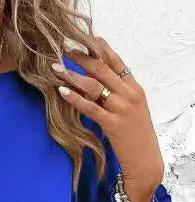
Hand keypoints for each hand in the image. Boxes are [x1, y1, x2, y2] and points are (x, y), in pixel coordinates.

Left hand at [52, 37, 164, 201]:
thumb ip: (118, 96)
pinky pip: (90, 107)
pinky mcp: (112, 124)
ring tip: (56, 68)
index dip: (100, 49)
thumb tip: (95, 86)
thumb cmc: (135, 138)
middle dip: (82, 57)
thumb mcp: (131, 111)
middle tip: (64, 49)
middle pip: (102, 69)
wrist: (145, 161)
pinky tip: (62, 91)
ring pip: (94, 86)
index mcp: (135, 89)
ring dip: (73, 75)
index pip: (116, 62)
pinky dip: (75, 98)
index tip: (85, 40)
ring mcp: (122, 109)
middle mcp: (129, 95)